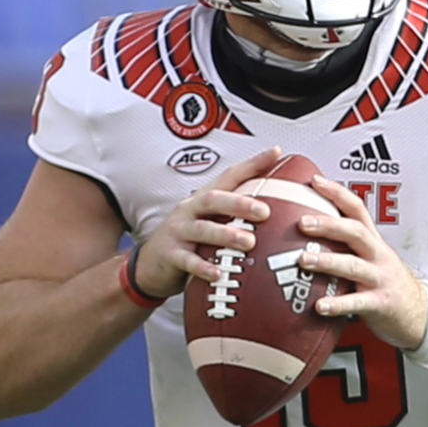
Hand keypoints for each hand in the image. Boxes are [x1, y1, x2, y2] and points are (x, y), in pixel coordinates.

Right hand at [131, 146, 280, 297]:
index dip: (252, 164)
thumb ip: (235, 215)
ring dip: (226, 235)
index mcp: (203, 199)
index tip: (276, 153)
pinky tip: (218, 273)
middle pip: (214, 199)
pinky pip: (187, 260)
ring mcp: (178, 231)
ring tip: (248, 242)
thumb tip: (276, 210)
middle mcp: (189, 210)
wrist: (151, 265)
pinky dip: (203, 267)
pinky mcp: (170, 254)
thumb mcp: (210, 222)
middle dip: (239, 203)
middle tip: (264, 211)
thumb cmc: (189, 240)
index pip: (230, 176)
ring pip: (202, 229)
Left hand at [296, 175, 427, 349]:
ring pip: (353, 265)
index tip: (314, 181)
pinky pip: (357, 302)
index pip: (356, 209)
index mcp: (373, 240)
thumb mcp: (370, 256)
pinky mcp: (380, 303)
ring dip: (328, 262)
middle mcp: (377, 255)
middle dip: (329, 225)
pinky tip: (320, 306)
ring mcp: (380, 278)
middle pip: (355, 232)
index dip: (337, 193)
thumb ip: (344, 244)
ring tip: (304, 260)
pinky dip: (338, 304)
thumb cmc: (385, 281)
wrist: (418, 312)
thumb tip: (306, 229)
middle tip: (302, 222)